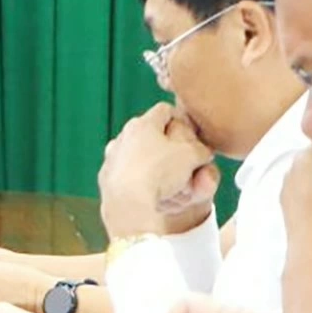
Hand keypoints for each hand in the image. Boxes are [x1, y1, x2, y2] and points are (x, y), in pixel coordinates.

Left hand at [98, 104, 219, 237]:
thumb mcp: (191, 155)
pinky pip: (132, 177)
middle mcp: (124, 137)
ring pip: (142, 159)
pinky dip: (144, 184)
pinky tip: (156, 198)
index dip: (182, 121)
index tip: (192, 137)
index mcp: (142, 123)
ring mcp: (114, 157)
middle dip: (173, 152)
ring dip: (160, 170)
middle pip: (154, 138)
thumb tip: (203, 152)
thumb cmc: (159, 171)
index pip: (165, 111)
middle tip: (187, 167)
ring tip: (175, 187)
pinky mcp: (108, 178)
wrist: (126, 201)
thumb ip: (201, 149)